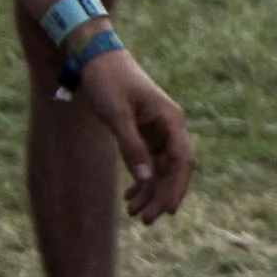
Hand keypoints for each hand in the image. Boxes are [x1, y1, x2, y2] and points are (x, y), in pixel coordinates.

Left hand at [70, 45, 195, 222]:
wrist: (94, 56)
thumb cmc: (106, 80)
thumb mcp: (116, 114)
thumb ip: (131, 147)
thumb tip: (146, 180)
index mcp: (171, 120)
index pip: (182, 161)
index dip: (177, 187)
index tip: (167, 210)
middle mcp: (169, 127)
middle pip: (173, 169)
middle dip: (161, 196)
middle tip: (145, 220)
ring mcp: (157, 131)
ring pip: (160, 169)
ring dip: (150, 192)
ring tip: (134, 214)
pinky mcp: (143, 132)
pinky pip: (148, 162)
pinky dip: (141, 179)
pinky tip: (130, 196)